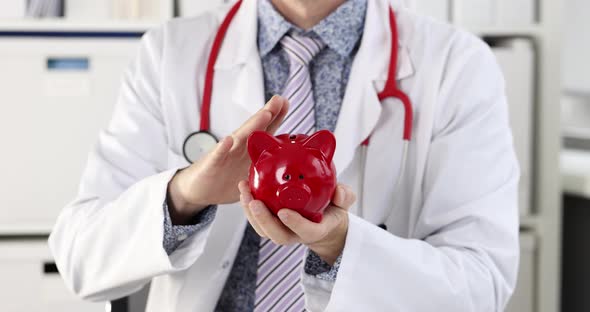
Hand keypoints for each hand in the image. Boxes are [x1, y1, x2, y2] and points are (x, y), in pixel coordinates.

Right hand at [167, 96, 288, 224]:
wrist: (198, 190)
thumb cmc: (225, 179)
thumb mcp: (250, 174)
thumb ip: (266, 167)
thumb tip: (289, 170)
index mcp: (249, 149)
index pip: (265, 130)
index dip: (276, 117)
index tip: (287, 102)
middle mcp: (238, 147)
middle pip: (255, 128)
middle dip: (268, 114)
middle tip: (279, 100)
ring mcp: (225, 154)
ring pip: (240, 138)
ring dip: (252, 125)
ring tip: (265, 114)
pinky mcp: (211, 165)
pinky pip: (217, 156)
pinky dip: (222, 148)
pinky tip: (227, 140)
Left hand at [238, 181, 355, 264]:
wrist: (323, 222)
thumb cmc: (331, 211)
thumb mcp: (343, 202)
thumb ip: (344, 196)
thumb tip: (338, 192)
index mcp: (315, 230)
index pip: (306, 231)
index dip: (295, 223)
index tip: (285, 212)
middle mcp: (295, 234)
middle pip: (277, 235)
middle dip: (264, 220)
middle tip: (255, 202)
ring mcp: (281, 231)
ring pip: (263, 229)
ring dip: (250, 213)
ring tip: (245, 190)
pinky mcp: (270, 225)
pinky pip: (257, 220)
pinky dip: (248, 206)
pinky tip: (244, 188)